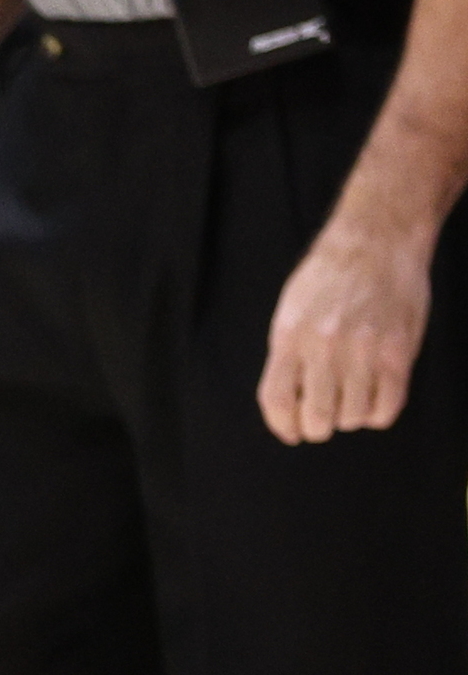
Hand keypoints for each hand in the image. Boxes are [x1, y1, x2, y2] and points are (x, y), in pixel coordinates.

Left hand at [260, 213, 431, 442]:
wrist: (376, 242)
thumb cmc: (329, 276)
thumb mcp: (291, 310)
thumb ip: (289, 353)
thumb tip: (289, 402)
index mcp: (290, 336)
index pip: (277, 399)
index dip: (282, 425)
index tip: (290, 432)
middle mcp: (324, 347)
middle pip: (316, 419)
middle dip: (317, 427)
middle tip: (323, 417)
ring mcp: (363, 351)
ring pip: (352, 418)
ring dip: (350, 416)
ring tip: (351, 397)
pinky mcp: (398, 353)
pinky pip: (387, 408)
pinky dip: (378, 413)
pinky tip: (374, 397)